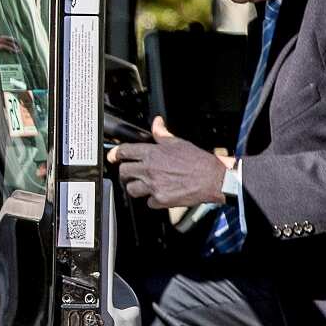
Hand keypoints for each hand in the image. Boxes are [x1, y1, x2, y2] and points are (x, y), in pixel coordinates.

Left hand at [106, 116, 226, 208]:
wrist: (211, 179)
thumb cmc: (197, 161)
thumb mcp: (178, 142)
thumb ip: (162, 134)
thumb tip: (157, 123)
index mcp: (152, 153)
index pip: (125, 152)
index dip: (116, 153)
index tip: (113, 156)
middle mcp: (150, 169)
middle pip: (124, 172)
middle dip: (125, 172)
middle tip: (130, 173)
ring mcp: (153, 185)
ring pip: (131, 189)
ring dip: (135, 187)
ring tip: (142, 185)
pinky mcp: (160, 200)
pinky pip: (148, 202)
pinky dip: (152, 200)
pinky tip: (159, 194)